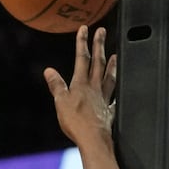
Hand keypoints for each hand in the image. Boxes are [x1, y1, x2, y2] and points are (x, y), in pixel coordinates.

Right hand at [44, 26, 116, 149]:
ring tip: (115, 55)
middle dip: (99, 45)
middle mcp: (94, 88)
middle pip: (98, 62)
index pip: (82, 58)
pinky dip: (117, 92)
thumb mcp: (61, 102)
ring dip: (112, 65)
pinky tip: (119, 91)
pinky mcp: (109, 111)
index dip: (83, 43)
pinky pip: (114, 98)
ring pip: (109, 77)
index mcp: (81, 84)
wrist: (93, 138)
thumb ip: (56, 85)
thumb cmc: (76, 122)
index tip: (84, 29)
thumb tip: (49, 70)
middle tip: (102, 31)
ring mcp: (104, 99)